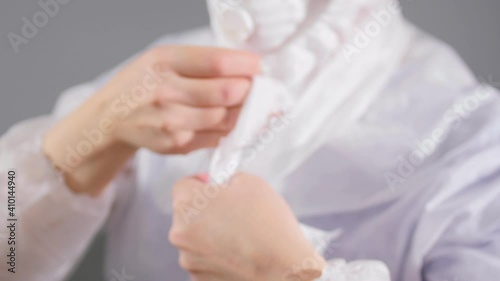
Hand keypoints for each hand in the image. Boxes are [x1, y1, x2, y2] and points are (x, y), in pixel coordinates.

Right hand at [43, 46, 259, 194]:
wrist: (112, 117)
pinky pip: (218, 136)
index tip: (257, 66)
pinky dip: (230, 128)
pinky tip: (226, 119)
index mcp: (164, 62)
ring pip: (228, 117)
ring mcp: (172, 122)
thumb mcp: (163, 59)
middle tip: (254, 87)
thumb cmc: (143, 84)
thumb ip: (202, 62)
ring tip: (242, 104)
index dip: (246, 65)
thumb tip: (248, 71)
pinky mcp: (177, 144)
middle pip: (228, 92)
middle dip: (250, 90)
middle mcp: (166, 92)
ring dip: (243, 111)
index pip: (217, 62)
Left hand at [169, 173, 324, 280]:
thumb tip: (224, 187)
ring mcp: (188, 260)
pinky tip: (240, 254)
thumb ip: (229, 180)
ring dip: (212, 234)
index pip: (184, 185)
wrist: (283, 271)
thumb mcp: (251, 182)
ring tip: (242, 237)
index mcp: (186, 203)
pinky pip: (205, 259)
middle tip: (236, 213)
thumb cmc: (267, 226)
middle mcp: (179, 233)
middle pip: (188, 213)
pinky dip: (219, 255)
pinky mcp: (199, 279)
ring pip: (196, 238)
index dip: (202, 183)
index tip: (217, 188)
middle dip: (208, 210)